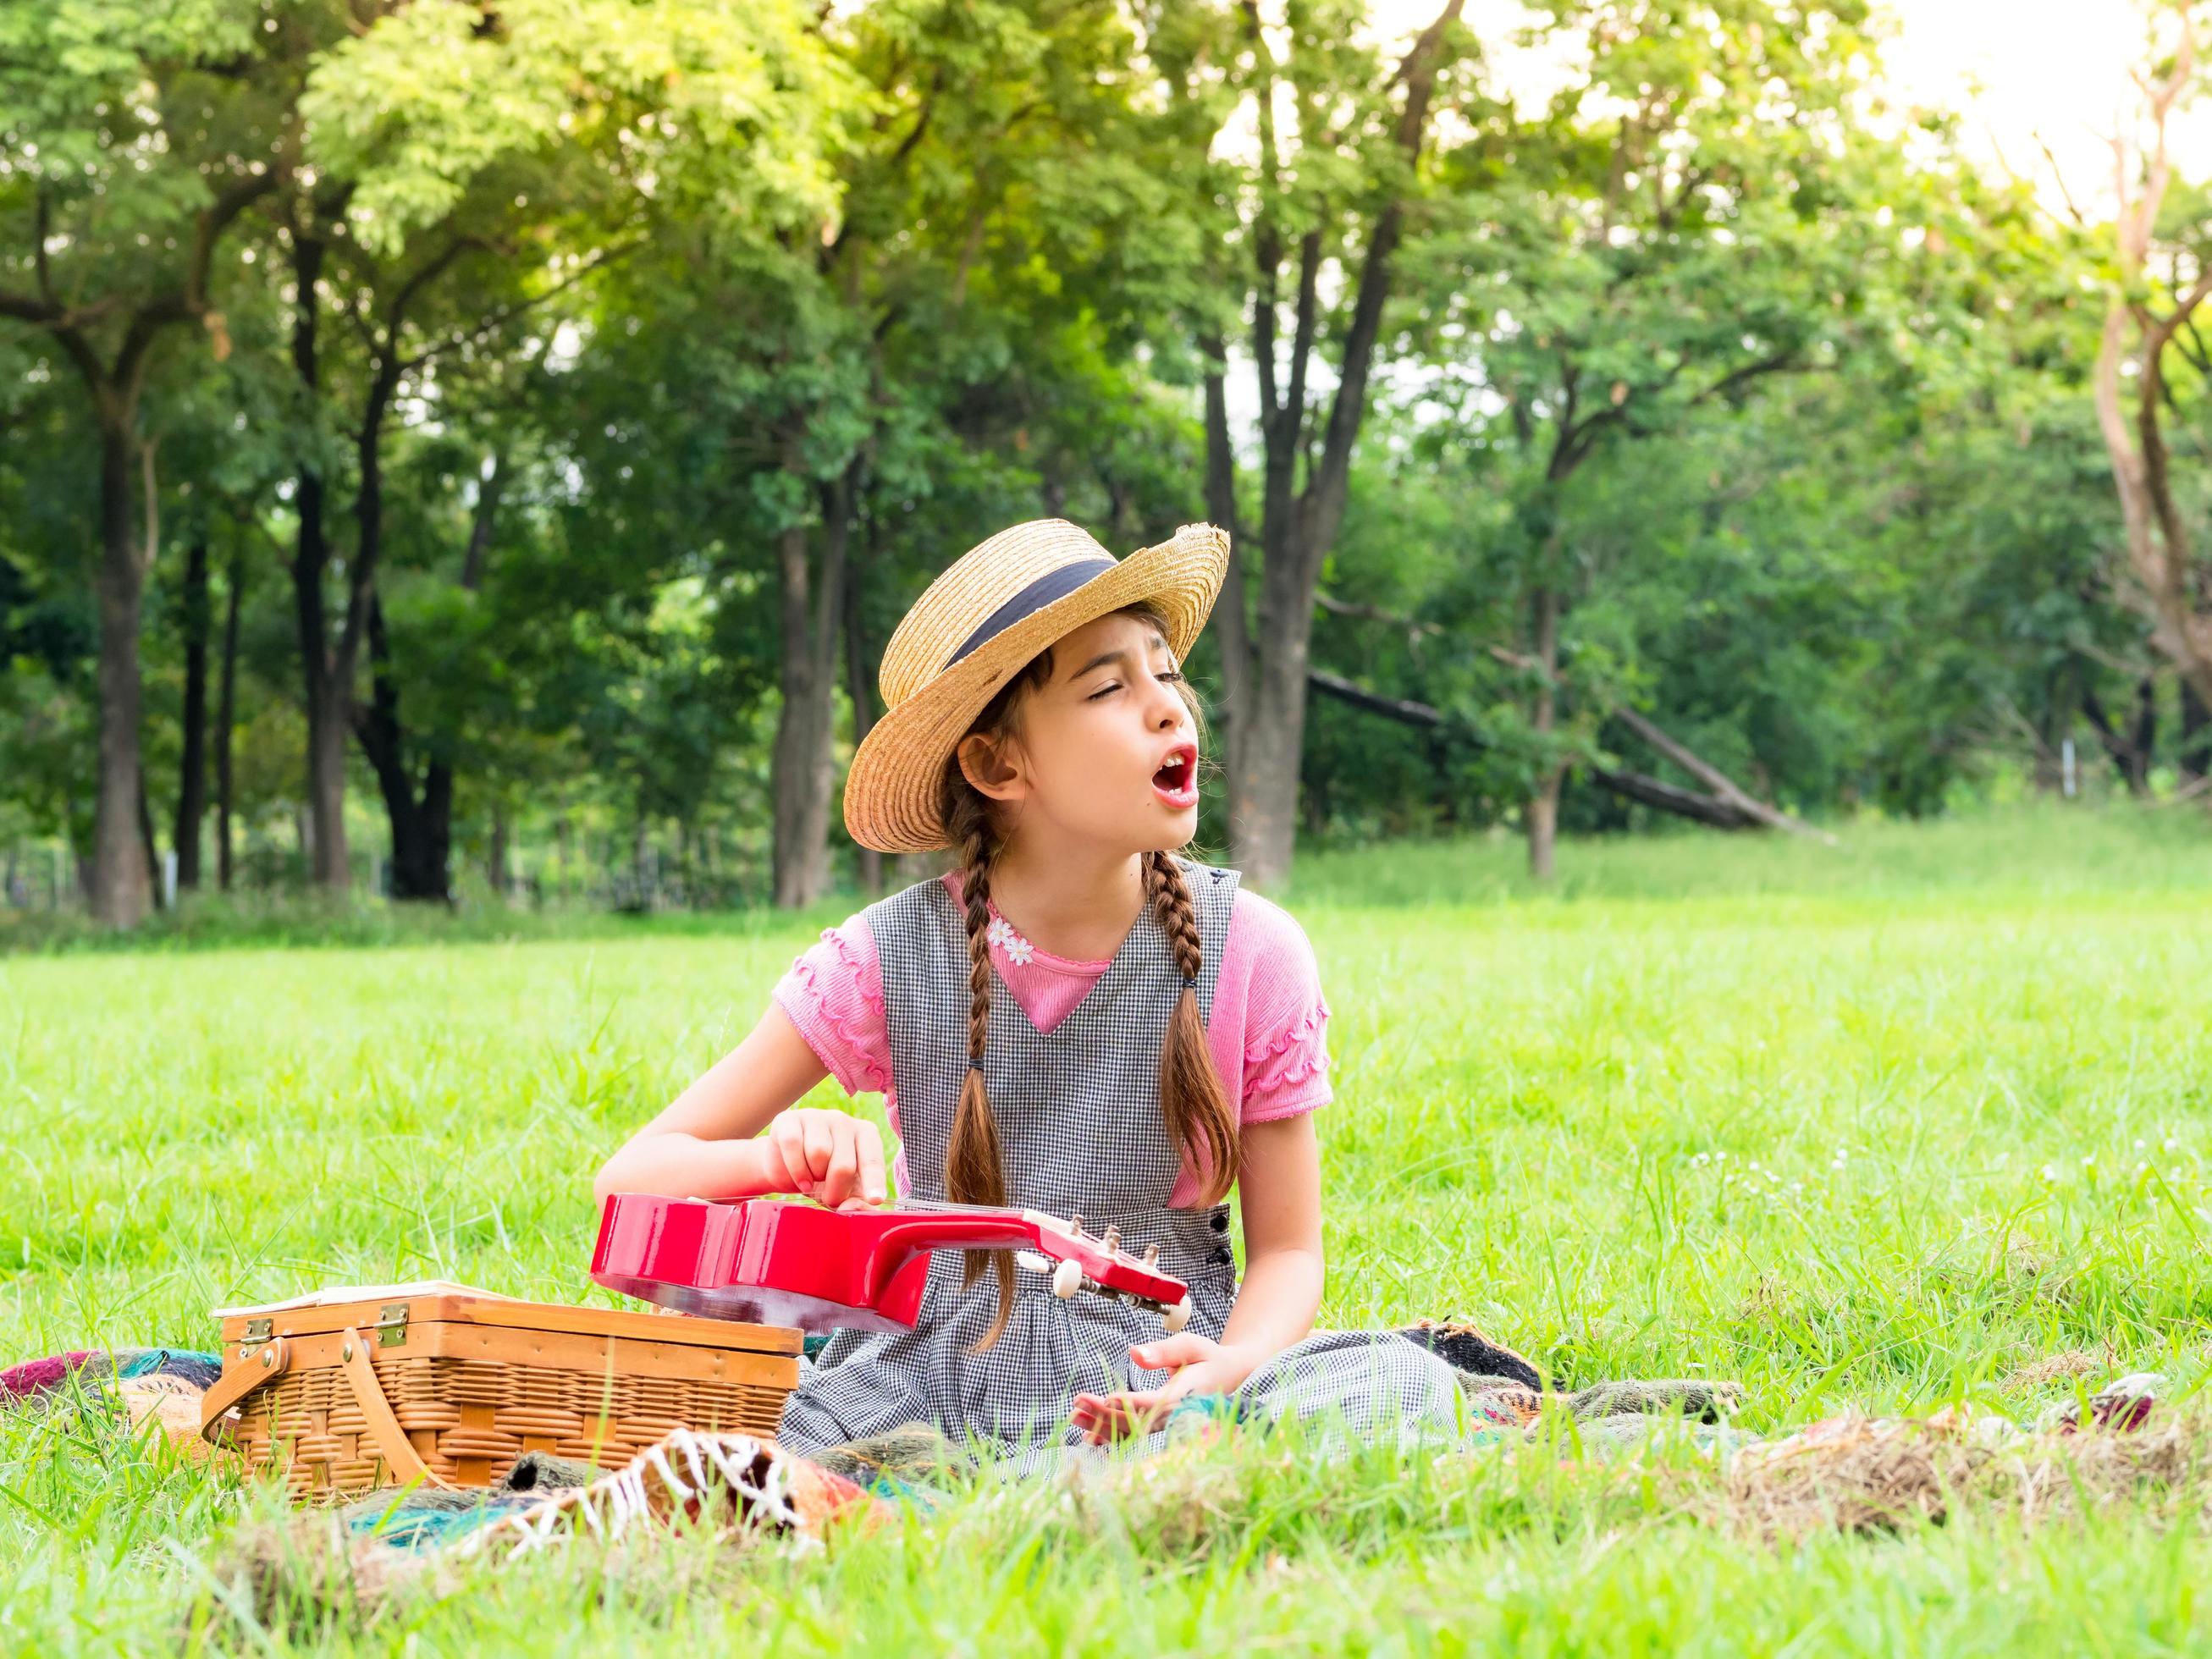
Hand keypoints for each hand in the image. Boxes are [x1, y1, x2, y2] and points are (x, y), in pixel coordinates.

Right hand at [760, 1107, 886, 1206]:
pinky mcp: (789, 1120)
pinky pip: (793, 1144)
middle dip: (835, 1191)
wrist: (785, 1168)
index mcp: (865, 1134)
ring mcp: (815, 1116)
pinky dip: (793, 1169)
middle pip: (843, 1165)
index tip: (875, 1200)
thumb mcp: (844, 1192)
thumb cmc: (823, 1178)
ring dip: (812, 1178)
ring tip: (811, 1181)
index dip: (874, 1182)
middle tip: (829, 1198)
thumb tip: (852, 1209)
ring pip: (818, 1153)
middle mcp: (843, 1120)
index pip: (872, 1161)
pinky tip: (797, 1177)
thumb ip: (855, 1202)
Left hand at [1069, 1333, 1262, 1443]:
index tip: (1108, 1397)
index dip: (1132, 1403)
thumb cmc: (1208, 1357)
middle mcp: (1175, 1415)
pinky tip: (1088, 1437)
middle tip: (1078, 1401)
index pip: (1156, 1402)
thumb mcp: (1191, 1345)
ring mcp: (1167, 1425)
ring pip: (1132, 1431)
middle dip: (1105, 1412)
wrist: (1227, 1377)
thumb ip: (1164, 1351)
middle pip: (1138, 1419)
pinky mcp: (1159, 1426)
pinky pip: (1134, 1435)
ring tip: (1074, 1416)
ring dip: (1102, 1425)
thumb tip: (1133, 1354)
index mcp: (1187, 1394)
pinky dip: (1111, 1437)